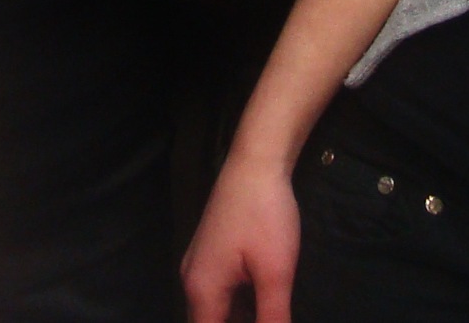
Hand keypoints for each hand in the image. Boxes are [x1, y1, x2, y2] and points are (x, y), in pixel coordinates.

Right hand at [182, 149, 300, 322]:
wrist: (256, 161)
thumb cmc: (265, 215)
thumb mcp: (275, 273)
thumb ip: (273, 318)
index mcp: (202, 290)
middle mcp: (193, 281)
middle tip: (270, 318)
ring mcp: (200, 265)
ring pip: (216, 312)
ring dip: (241, 320)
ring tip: (271, 314)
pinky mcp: (212, 254)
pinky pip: (220, 295)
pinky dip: (240, 308)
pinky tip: (266, 305)